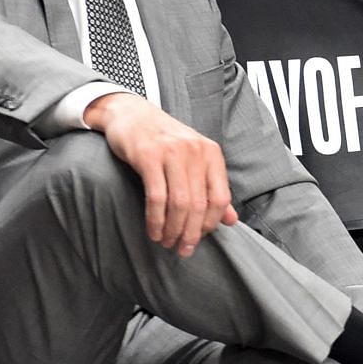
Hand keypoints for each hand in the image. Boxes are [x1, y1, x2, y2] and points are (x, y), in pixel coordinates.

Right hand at [84, 92, 237, 255]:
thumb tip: (232, 221)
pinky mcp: (148, 155)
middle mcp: (195, 151)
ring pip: (180, 203)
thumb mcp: (194, 160)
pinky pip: (156, 197)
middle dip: (191, 233)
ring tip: (166, 243)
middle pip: (199, 204)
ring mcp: (172, 152)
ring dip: (173, 230)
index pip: (221, 198)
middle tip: (182, 249)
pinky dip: (156, 220)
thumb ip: (212, 188)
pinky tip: (154, 231)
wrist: (130, 114)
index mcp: (212, 154)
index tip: (198, 238)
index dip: (211, 224)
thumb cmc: (164, 141)